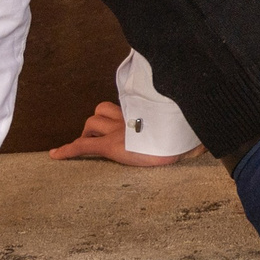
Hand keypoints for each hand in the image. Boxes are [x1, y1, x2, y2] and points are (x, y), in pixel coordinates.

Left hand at [47, 100, 194, 166]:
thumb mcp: (190, 129)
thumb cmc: (191, 136)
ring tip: (92, 144)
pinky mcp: (110, 145)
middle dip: (100, 123)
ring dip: (90, 134)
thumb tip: (205, 142)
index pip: (121, 104)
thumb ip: (190, 134)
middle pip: (102, 111)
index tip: (117, 118)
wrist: (182, 143)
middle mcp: (129, 117)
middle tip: (105, 136)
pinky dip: (67, 151)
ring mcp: (118, 130)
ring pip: (92, 124)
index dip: (113, 113)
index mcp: (145, 112)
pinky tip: (55, 156)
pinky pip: (82, 146)